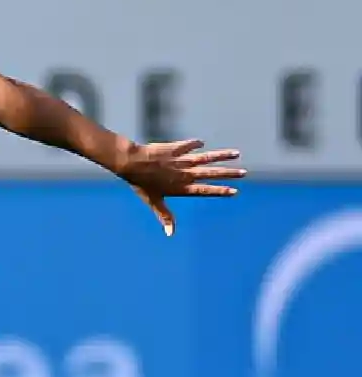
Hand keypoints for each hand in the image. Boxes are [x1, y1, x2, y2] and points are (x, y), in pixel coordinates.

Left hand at [115, 139, 244, 235]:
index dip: (220, 190)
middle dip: (228, 173)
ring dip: (221, 155)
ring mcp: (180, 160)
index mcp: (181, 187)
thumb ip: (165, 216)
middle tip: (244, 172)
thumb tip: (171, 234)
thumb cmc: (141, 184)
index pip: (205, 190)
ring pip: (205, 157)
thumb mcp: (153, 201)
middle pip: (210, 173)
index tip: (235, 191)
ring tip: (236, 153)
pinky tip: (201, 143)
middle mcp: (184, 173)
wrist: (132, 163)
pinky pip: (186, 146)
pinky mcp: (174, 149)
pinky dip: (193, 144)